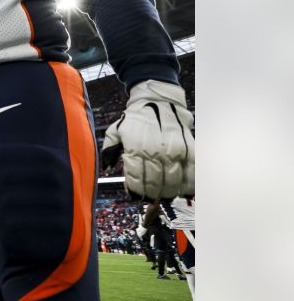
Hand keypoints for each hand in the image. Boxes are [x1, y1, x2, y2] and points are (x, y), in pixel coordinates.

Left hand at [101, 80, 193, 199]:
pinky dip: (189, 186)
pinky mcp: (191, 149)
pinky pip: (193, 173)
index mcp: (136, 147)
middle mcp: (156, 151)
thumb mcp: (115, 130)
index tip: (135, 196)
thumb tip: (107, 169)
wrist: (159, 101)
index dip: (136, 191)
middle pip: (156, 184)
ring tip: (164, 196)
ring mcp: (176, 151)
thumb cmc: (135, 118)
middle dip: (152, 196)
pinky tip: (184, 192)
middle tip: (150, 199)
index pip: (136, 179)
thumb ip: (108, 150)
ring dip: (169, 193)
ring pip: (174, 182)